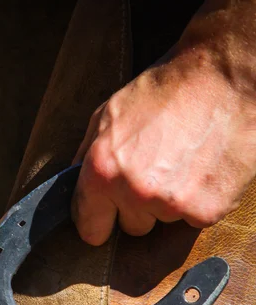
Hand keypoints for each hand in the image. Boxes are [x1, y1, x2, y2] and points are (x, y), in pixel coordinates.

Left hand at [72, 0, 255, 245]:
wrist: (228, 76)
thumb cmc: (169, 90)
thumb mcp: (110, 114)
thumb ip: (87, 155)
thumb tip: (76, 185)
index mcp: (101, 172)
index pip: (89, 228)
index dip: (98, 223)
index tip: (106, 220)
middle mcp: (133, 193)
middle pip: (131, 227)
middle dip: (140, 207)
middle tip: (158, 170)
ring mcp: (170, 205)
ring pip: (163, 222)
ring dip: (170, 201)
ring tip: (184, 162)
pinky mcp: (204, 210)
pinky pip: (194, 220)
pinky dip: (200, 200)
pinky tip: (204, 169)